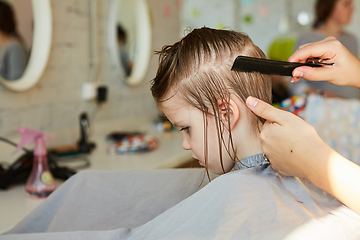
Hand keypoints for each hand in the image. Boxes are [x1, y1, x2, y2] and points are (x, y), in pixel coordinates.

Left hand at [246, 96, 359, 214]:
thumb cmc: (303, 137)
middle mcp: (264, 147)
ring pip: (276, 146)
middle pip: (272, 135)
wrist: (316, 161)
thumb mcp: (285, 117)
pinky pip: (280, 158)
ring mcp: (271, 159)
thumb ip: (265, 109)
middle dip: (282, 133)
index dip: (282, 123)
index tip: (292, 127)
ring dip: (284, 145)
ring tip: (297, 146)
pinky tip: (296, 156)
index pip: (270, 123)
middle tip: (295, 136)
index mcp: (265, 133)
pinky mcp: (278, 168)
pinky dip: (287, 156)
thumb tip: (248, 100)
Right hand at [288, 37, 359, 87]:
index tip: (288, 68)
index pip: (307, 49)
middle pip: (304, 50)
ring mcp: (324, 44)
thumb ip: (312, 74)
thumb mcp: (330, 75)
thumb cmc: (348, 73)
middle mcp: (327, 42)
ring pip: (304, 52)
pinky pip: (308, 54)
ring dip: (299, 64)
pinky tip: (304, 71)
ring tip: (298, 76)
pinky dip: (304, 63)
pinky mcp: (322, 49)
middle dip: (296, 63)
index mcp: (331, 46)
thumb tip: (296, 72)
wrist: (356, 73)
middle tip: (294, 77)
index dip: (295, 58)